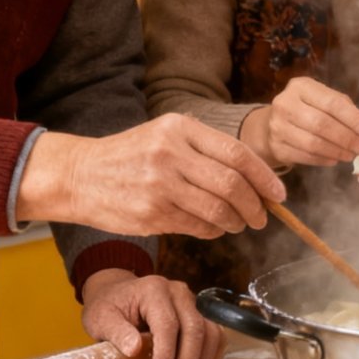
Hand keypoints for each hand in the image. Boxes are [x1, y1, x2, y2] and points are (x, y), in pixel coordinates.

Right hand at [16, 115, 285, 239]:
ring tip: (240, 223)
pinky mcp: (151, 213)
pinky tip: (214, 228)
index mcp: (180, 128)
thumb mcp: (165, 135)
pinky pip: (198, 226)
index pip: (236, 153)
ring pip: (218, 209)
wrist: (80, 174)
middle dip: (255, 205)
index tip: (278, 194)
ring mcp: (160, 184)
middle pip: (232, 184)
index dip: (264, 177)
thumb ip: (205, 152)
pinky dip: (214, 230)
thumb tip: (256, 180)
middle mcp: (171, 153)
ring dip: (237, 221)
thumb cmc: (130, 156)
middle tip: (263, 216)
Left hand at [80, 269, 226, 358]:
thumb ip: (117, 332)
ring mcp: (191, 302)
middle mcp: (178, 292)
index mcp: (153, 289)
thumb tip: (134, 350)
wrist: (118, 293)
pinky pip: (215, 334)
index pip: (167, 323)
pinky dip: (211, 355)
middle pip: (194, 327)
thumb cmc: (110, 306)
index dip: (166, 353)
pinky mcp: (199, 313)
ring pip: (210, 331)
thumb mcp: (102, 318)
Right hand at [241, 78, 358, 168]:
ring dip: (338, 151)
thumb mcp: (323, 100)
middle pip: (322, 124)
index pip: (333, 103)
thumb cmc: (307, 109)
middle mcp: (285, 103)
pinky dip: (324, 159)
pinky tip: (336, 159)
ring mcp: (277, 126)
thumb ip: (345, 110)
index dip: (355, 119)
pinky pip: (305, 156)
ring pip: (314, 143)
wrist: (271, 124)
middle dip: (349, 138)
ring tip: (353, 155)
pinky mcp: (276, 147)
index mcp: (301, 86)